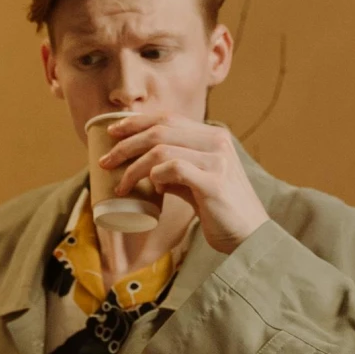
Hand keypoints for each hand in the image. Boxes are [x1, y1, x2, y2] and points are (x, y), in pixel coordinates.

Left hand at [100, 115, 268, 254]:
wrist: (250, 236)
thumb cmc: (221, 211)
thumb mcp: (197, 183)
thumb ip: (177, 171)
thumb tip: (147, 170)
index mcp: (213, 136)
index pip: (168, 118)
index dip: (137, 122)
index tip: (112, 133)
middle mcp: (217, 141)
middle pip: (160, 130)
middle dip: (125, 145)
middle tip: (104, 162)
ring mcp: (217, 160)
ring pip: (162, 150)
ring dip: (134, 167)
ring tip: (121, 184)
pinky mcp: (214, 181)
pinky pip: (174, 169)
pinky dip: (156, 177)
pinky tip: (152, 189)